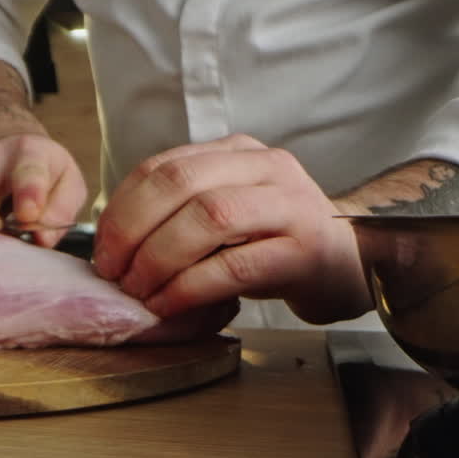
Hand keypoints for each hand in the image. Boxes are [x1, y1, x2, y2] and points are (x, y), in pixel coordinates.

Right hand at [0, 133, 87, 247]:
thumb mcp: (69, 186)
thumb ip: (61, 211)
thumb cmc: (47, 173)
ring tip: (5, 230)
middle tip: (15, 241)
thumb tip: (41, 240)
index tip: (28, 216)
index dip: (27, 195)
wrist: (14, 148)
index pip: (26, 173)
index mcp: (30, 152)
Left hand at [92, 134, 371, 323]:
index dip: (123, 208)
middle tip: (113, 272)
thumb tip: (115, 242)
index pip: (164, 166)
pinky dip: (193, 287)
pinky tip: (171, 305)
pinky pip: (236, 265)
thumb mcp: (231, 212)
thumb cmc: (279, 243)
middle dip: (134, 230)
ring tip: (140, 291)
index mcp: (238, 153)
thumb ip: (184, 210)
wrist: (356, 262)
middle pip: (181, 184)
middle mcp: (265, 168)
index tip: (102, 249)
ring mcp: (289, 205)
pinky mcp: (304, 250)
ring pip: (209, 218)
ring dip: (161, 258)